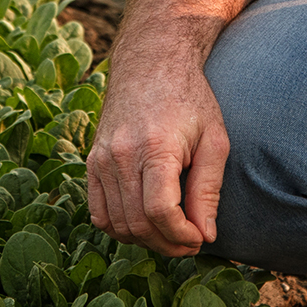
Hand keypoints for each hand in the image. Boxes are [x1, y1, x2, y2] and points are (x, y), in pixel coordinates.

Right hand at [86, 39, 229, 257]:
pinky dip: (120, 228)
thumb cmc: (189, 99)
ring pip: (116, 224)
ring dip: (145, 240)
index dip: (182, 236)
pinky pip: (98, 212)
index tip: (200, 238)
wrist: (151, 62)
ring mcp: (101, 159)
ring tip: (170, 233)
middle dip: (167, 244)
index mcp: (155, 148)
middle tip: (189, 242)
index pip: (161, 212)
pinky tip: (144, 222)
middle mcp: (121, 155)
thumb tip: (205, 236)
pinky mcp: (92, 161)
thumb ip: (208, 190)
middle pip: (138, 224)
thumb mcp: (214, 140)